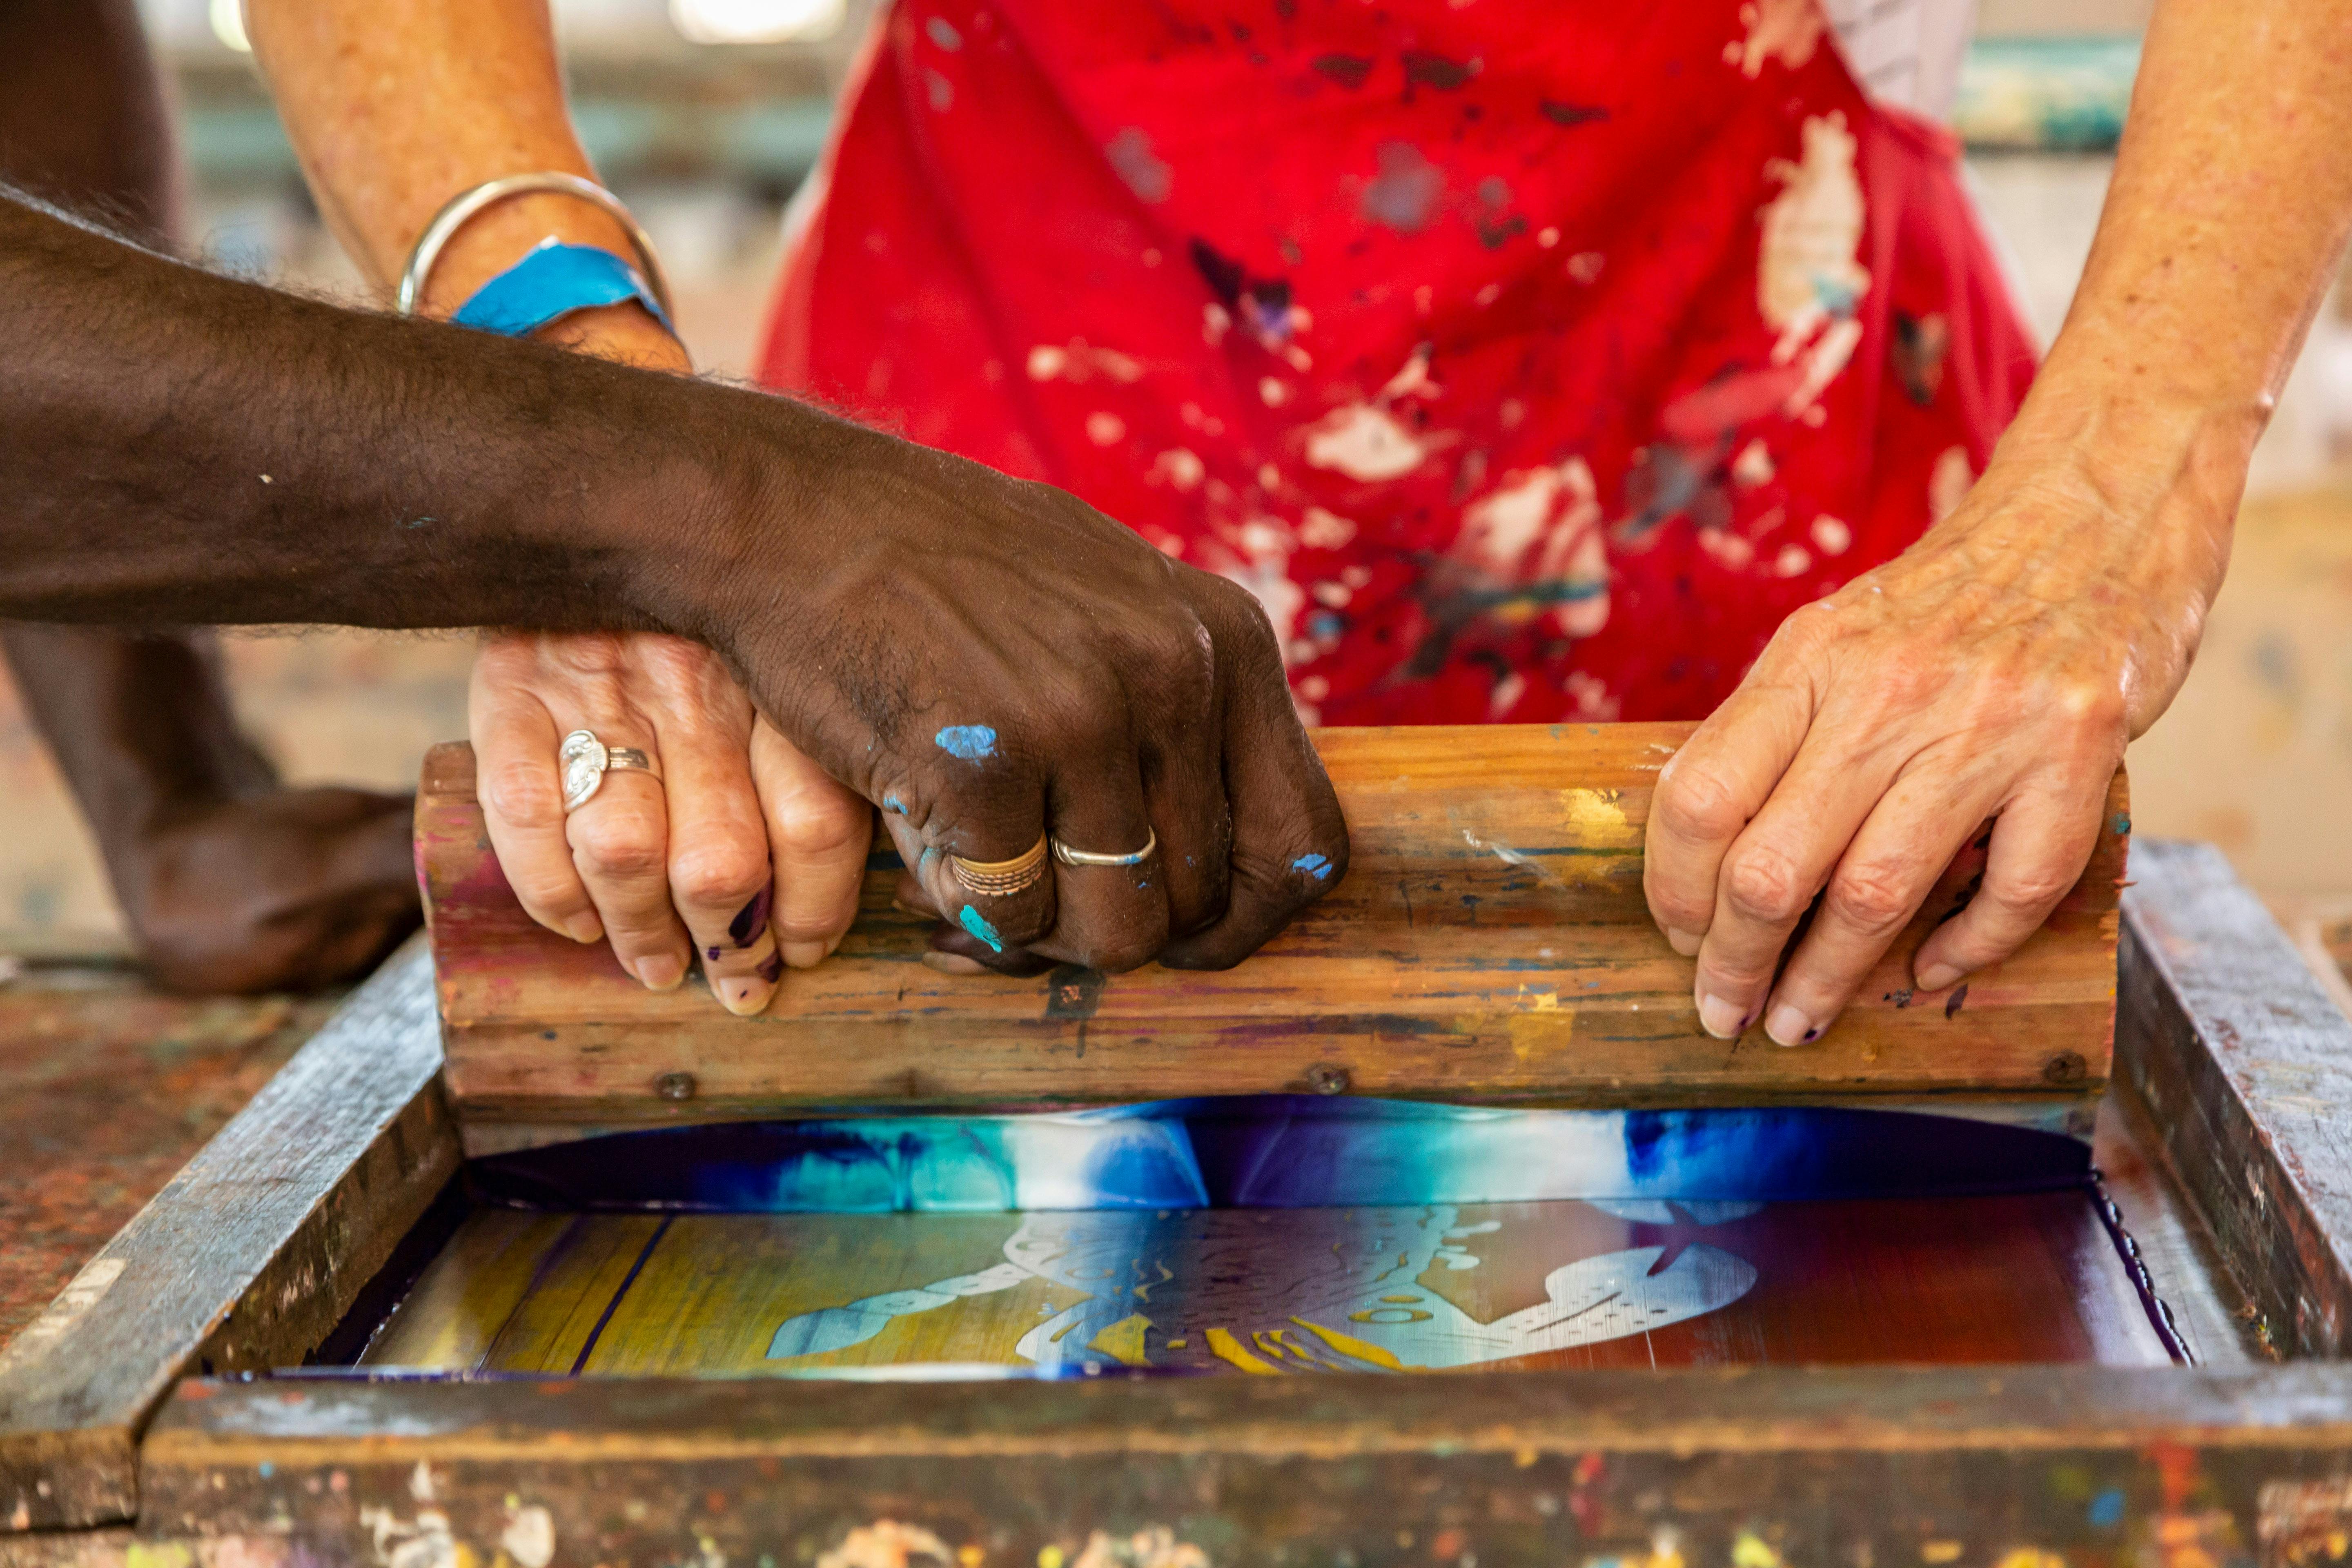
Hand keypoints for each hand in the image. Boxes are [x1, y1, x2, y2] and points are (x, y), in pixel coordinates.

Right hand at [469, 310, 875, 1014]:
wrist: (636, 470)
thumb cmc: (771, 585)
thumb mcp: (852, 628)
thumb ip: (905, 723)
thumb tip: (981, 848)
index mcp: (797, 671)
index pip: (824, 826)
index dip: (819, 912)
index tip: (815, 950)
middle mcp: (703, 683)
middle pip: (722, 860)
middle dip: (735, 947)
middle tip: (747, 985)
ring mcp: (602, 686)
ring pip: (623, 854)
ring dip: (644, 939)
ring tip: (667, 970)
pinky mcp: (511, 687)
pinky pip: (528, 816)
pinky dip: (553, 894)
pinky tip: (582, 928)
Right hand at [662, 429, 1349, 974]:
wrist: (794, 515)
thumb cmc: (947, 574)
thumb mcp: (1109, 604)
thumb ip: (1178, 711)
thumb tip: (1226, 864)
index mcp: (1225, 640)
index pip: (1303, 840)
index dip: (1244, 917)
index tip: (1176, 929)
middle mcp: (1177, 674)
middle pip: (1199, 903)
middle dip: (1113, 919)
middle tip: (1034, 882)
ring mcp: (1083, 715)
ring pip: (1115, 931)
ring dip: (1043, 925)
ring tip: (981, 859)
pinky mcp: (987, 761)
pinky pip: (1010, 915)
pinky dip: (964, 902)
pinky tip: (924, 831)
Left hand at [1642, 433, 2226, 1045]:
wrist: (2094, 514)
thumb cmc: (1951, 600)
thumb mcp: (1837, 639)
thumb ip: (1778, 731)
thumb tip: (1710, 857)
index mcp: (1808, 660)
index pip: (1699, 796)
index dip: (1674, 889)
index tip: (1680, 939)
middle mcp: (1885, 691)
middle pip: (1771, 867)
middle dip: (1734, 963)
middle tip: (1724, 1012)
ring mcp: (1985, 723)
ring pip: (1872, 894)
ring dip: (1825, 980)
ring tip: (1798, 1021)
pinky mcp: (2077, 750)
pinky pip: (2009, 889)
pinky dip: (1964, 949)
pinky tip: (1932, 970)